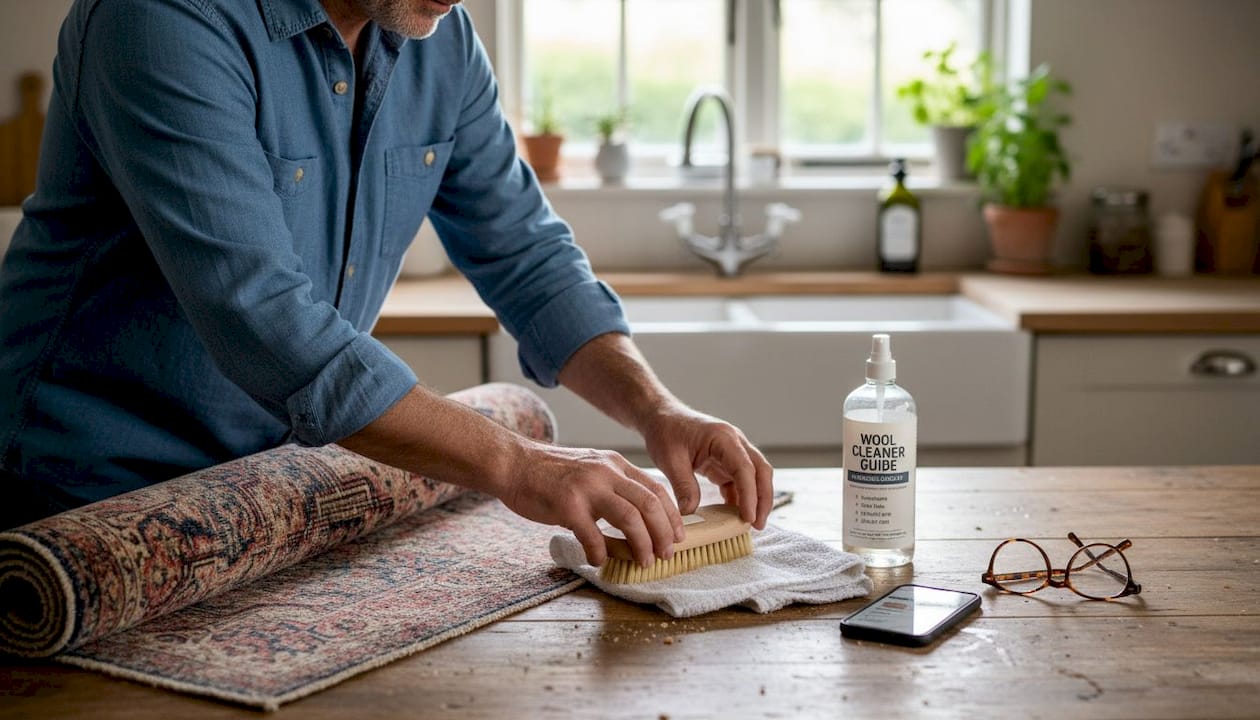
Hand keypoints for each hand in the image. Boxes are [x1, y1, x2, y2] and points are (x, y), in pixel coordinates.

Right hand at [500, 442, 684, 567]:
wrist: (514, 464)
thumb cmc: (551, 475)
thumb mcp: (591, 471)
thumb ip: (613, 489)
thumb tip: (637, 521)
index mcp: (615, 465)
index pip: (656, 489)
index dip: (671, 516)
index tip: (677, 537)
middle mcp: (606, 472)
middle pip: (649, 504)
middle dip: (663, 534)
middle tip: (666, 555)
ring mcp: (587, 487)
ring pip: (630, 518)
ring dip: (642, 545)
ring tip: (644, 562)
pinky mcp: (566, 504)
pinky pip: (592, 535)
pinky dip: (599, 553)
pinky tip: (597, 560)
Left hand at [641, 406, 773, 529]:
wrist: (661, 417)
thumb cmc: (666, 431)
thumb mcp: (670, 459)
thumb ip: (683, 485)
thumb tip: (691, 512)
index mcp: (723, 438)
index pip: (744, 468)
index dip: (749, 494)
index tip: (748, 517)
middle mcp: (734, 443)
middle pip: (760, 471)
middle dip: (763, 499)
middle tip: (758, 525)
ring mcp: (733, 452)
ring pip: (755, 477)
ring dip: (755, 499)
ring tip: (750, 524)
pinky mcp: (726, 462)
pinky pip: (740, 482)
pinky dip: (740, 498)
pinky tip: (734, 515)